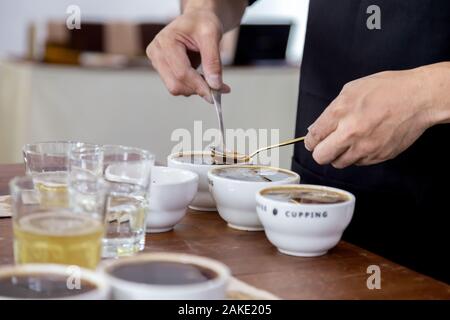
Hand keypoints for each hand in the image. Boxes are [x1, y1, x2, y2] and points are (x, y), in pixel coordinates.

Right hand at [146, 9, 229, 102]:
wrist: (196, 20)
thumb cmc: (202, 22)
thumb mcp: (212, 35)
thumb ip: (213, 60)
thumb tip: (215, 85)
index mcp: (166, 40)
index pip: (181, 72)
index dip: (199, 85)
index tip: (216, 94)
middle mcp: (156, 52)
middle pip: (176, 84)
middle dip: (197, 89)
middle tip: (218, 88)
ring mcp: (157, 61)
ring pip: (175, 88)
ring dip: (195, 89)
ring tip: (210, 78)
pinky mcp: (162, 69)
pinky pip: (176, 85)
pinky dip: (192, 87)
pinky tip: (202, 79)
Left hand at [304, 68, 434, 167]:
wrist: (419, 98)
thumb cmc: (388, 89)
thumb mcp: (351, 90)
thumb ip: (331, 110)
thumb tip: (316, 128)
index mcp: (340, 113)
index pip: (314, 138)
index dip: (311, 141)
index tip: (313, 141)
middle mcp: (351, 133)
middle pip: (321, 157)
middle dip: (321, 152)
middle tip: (326, 145)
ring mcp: (365, 147)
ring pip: (339, 163)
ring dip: (339, 155)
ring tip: (348, 142)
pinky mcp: (378, 156)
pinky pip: (358, 163)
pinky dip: (358, 155)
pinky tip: (365, 141)